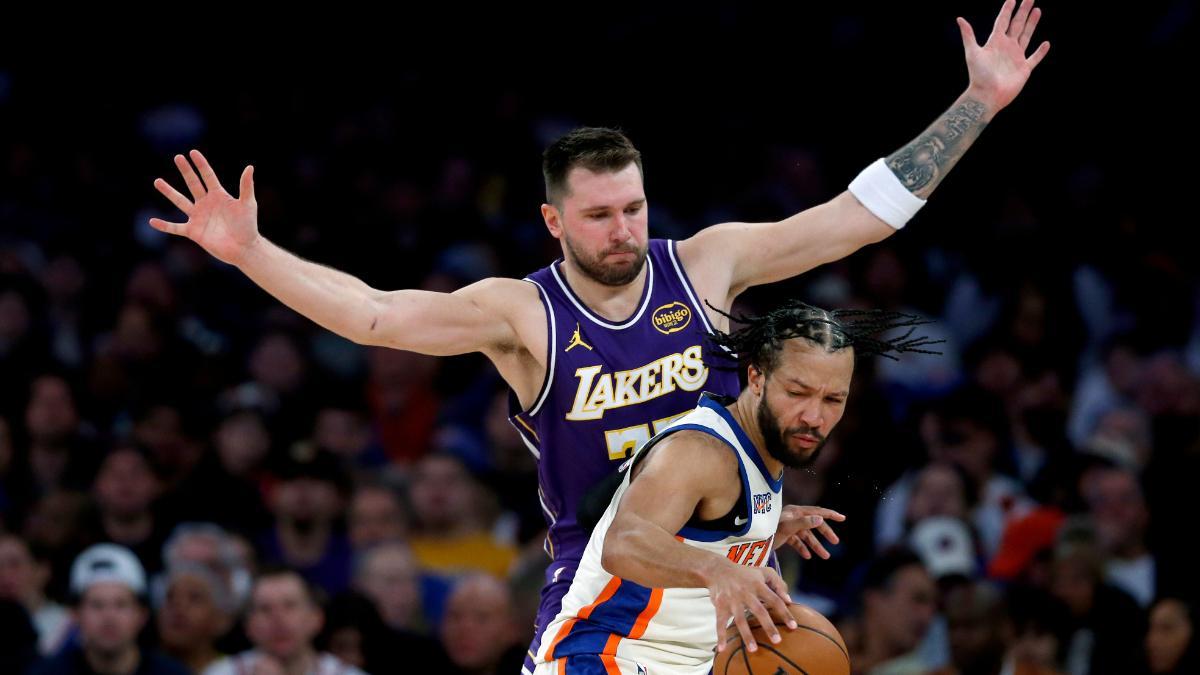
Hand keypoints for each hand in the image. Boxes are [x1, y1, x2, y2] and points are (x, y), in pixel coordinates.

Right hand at [151, 150, 260, 265]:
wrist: (243, 248)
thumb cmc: (248, 226)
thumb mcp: (248, 204)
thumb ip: (246, 187)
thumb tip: (250, 167)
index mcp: (219, 196)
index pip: (208, 176)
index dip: (201, 165)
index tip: (192, 152)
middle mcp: (206, 204)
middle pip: (193, 184)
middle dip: (186, 171)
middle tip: (177, 157)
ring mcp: (198, 217)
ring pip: (180, 201)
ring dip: (169, 192)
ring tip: (157, 181)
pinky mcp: (193, 232)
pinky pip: (176, 228)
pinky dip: (164, 226)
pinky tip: (152, 221)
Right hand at [709, 561, 796, 653]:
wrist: (718, 570)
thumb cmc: (746, 574)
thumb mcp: (763, 573)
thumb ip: (779, 584)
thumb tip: (789, 600)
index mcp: (758, 585)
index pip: (775, 600)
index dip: (785, 613)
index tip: (793, 627)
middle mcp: (746, 593)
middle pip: (759, 611)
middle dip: (768, 626)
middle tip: (777, 641)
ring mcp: (732, 600)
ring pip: (740, 620)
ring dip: (746, 635)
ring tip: (753, 650)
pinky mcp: (720, 606)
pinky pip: (720, 623)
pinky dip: (721, 636)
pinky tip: (722, 649)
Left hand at [775, 505, 844, 559]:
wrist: (751, 540)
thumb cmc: (769, 531)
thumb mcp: (787, 527)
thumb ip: (804, 522)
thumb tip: (821, 518)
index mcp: (795, 511)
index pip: (816, 511)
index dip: (830, 514)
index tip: (842, 518)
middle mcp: (793, 517)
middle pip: (813, 524)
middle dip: (825, 533)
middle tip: (835, 543)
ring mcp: (788, 526)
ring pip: (806, 536)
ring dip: (816, 545)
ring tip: (826, 556)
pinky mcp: (783, 536)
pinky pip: (796, 542)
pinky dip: (803, 548)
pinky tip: (808, 556)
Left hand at [958, 0, 1050, 111]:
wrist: (987, 96)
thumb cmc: (978, 76)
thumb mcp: (972, 53)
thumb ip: (968, 35)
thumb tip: (959, 19)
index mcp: (995, 42)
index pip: (1002, 21)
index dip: (1007, 10)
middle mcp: (1006, 47)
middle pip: (1017, 25)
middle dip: (1023, 11)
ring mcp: (1016, 57)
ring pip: (1026, 36)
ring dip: (1032, 24)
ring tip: (1037, 10)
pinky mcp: (1024, 69)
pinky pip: (1035, 58)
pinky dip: (1041, 51)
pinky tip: (1046, 43)